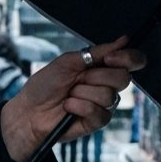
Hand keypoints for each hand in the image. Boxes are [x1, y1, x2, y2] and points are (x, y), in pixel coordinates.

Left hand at [1, 36, 145, 161]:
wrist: (29, 111)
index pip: (131, 61)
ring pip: (109, 95)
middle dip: (96, 76)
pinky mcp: (97, 121)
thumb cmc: (45, 85)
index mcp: (101, 67)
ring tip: (69, 95)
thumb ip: (97, 52)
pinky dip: (80, 107)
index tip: (109, 58)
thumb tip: (123, 40)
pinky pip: (101, 113)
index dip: (128, 58)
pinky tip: (69, 107)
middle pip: (123, 78)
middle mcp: (106, 84)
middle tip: (77, 79)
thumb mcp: (68, 61)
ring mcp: (103, 104)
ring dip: (83, 93)